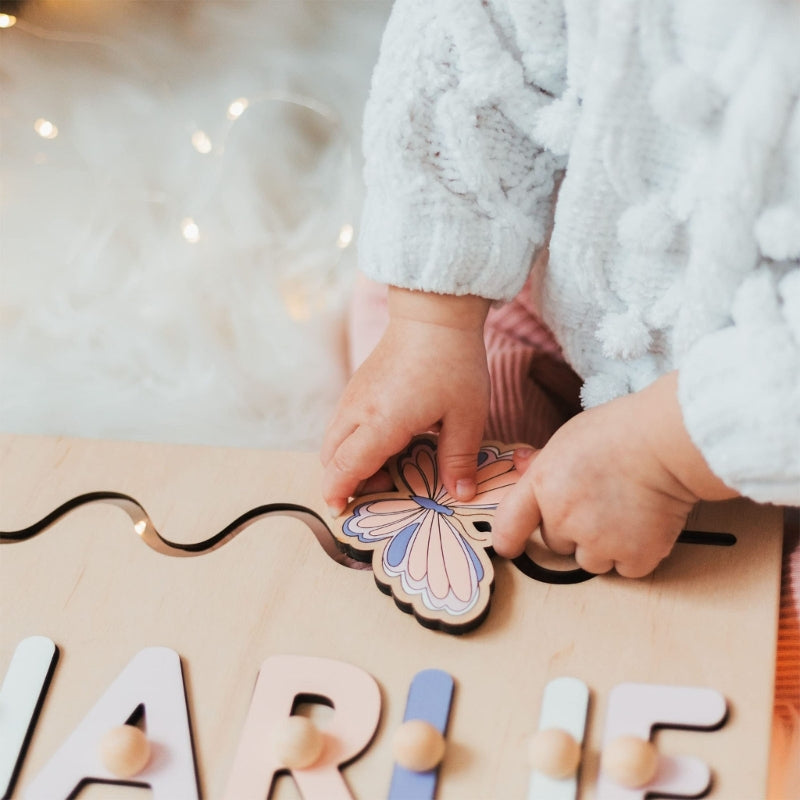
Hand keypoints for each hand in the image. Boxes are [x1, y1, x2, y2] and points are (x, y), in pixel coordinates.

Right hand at [321, 287, 490, 514]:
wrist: (434, 314)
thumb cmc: (453, 362)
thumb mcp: (467, 416)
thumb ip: (459, 459)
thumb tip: (460, 495)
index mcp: (381, 422)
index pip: (344, 468)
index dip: (338, 494)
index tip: (341, 511)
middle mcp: (357, 411)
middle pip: (331, 458)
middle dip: (346, 481)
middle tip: (386, 488)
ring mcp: (353, 396)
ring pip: (333, 440)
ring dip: (349, 461)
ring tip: (391, 465)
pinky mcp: (358, 386)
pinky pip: (342, 423)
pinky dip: (353, 442)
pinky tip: (388, 439)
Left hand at [492, 372, 737, 576]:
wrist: (666, 443)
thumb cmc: (617, 432)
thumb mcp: (566, 438)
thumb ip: (541, 463)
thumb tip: (521, 465)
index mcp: (542, 487)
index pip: (508, 527)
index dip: (507, 540)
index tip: (511, 545)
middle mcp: (564, 520)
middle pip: (556, 544)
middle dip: (572, 530)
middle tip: (598, 503)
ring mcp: (599, 542)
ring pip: (590, 561)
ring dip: (602, 546)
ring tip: (624, 513)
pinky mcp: (634, 557)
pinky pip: (625, 569)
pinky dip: (635, 554)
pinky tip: (644, 525)